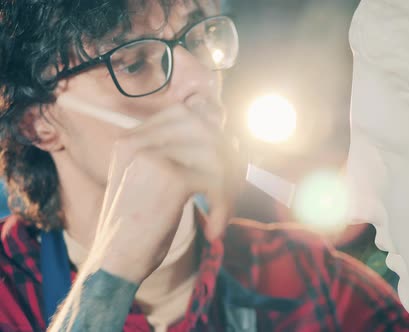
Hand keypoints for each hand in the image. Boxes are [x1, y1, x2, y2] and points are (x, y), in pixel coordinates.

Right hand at [90, 102, 237, 283]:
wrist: (116, 262)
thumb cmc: (141, 226)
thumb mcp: (155, 182)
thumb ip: (184, 155)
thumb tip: (232, 138)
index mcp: (131, 139)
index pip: (186, 113)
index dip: (212, 133)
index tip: (223, 161)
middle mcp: (138, 142)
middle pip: (205, 128)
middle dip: (227, 157)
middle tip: (231, 188)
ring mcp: (153, 157)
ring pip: (216, 154)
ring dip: (230, 185)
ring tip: (223, 211)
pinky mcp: (171, 178)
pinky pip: (217, 181)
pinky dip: (224, 206)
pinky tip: (214, 230)